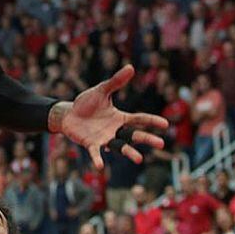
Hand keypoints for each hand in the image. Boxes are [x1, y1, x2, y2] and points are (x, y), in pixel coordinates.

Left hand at [53, 64, 168, 169]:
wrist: (69, 114)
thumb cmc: (86, 103)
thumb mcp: (101, 91)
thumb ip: (115, 82)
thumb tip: (131, 67)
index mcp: (120, 118)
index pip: (139, 119)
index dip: (151, 121)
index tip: (165, 124)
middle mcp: (115, 130)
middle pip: (134, 135)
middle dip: (147, 139)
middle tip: (161, 143)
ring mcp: (104, 138)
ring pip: (119, 146)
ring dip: (128, 152)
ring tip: (139, 159)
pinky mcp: (91, 144)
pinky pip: (95, 152)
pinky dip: (98, 158)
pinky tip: (100, 166)